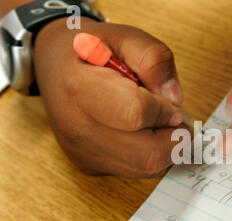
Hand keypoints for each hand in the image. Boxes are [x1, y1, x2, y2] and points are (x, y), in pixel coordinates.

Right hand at [34, 18, 184, 177]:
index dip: (164, 110)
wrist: (55, 69)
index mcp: (80, 87)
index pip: (135, 113)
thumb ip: (155, 59)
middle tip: (173, 117)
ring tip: (157, 122)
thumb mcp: (126, 37)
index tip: (170, 102)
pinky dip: (152, 155)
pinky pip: (137, 170)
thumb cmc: (92, 52)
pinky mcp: (90, 166)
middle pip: (147, 154)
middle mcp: (77, 128)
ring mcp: (83, 152)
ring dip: (166, 148)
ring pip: (147, 167)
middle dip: (174, 137)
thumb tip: (175, 100)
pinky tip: (142, 133)